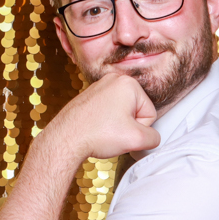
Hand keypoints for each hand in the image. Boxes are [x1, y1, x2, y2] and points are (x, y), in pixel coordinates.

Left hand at [43, 73, 160, 161]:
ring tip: (102, 131)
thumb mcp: (137, 139)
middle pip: (135, 110)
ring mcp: (98, 87)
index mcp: (127, 83)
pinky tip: (95, 129)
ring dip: (116, 125)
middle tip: (111, 132)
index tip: (122, 132)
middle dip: (127, 126)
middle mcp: (112, 80)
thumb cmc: (95, 135)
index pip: (149, 112)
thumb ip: (154, 137)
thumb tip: (151, 136)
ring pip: (121, 113)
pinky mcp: (88, 97)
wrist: (64, 139)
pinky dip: (104, 123)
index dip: (139, 129)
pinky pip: (107, 112)